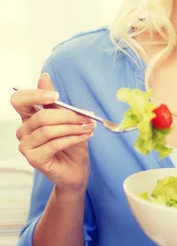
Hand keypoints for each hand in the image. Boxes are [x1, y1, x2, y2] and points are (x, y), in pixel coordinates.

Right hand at [11, 73, 95, 193]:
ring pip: (48, 130)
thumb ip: (55, 101)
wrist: (77, 169)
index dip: (35, 95)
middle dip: (67, 115)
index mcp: (29, 117)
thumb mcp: (67, 118)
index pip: (19, 100)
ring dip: (72, 127)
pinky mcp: (34, 159)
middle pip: (41, 116)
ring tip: (88, 127)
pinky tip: (85, 136)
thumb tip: (44, 76)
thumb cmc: (72, 143)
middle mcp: (24, 131)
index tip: (56, 96)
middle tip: (86, 117)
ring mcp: (26, 146)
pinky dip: (72, 138)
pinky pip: (53, 144)